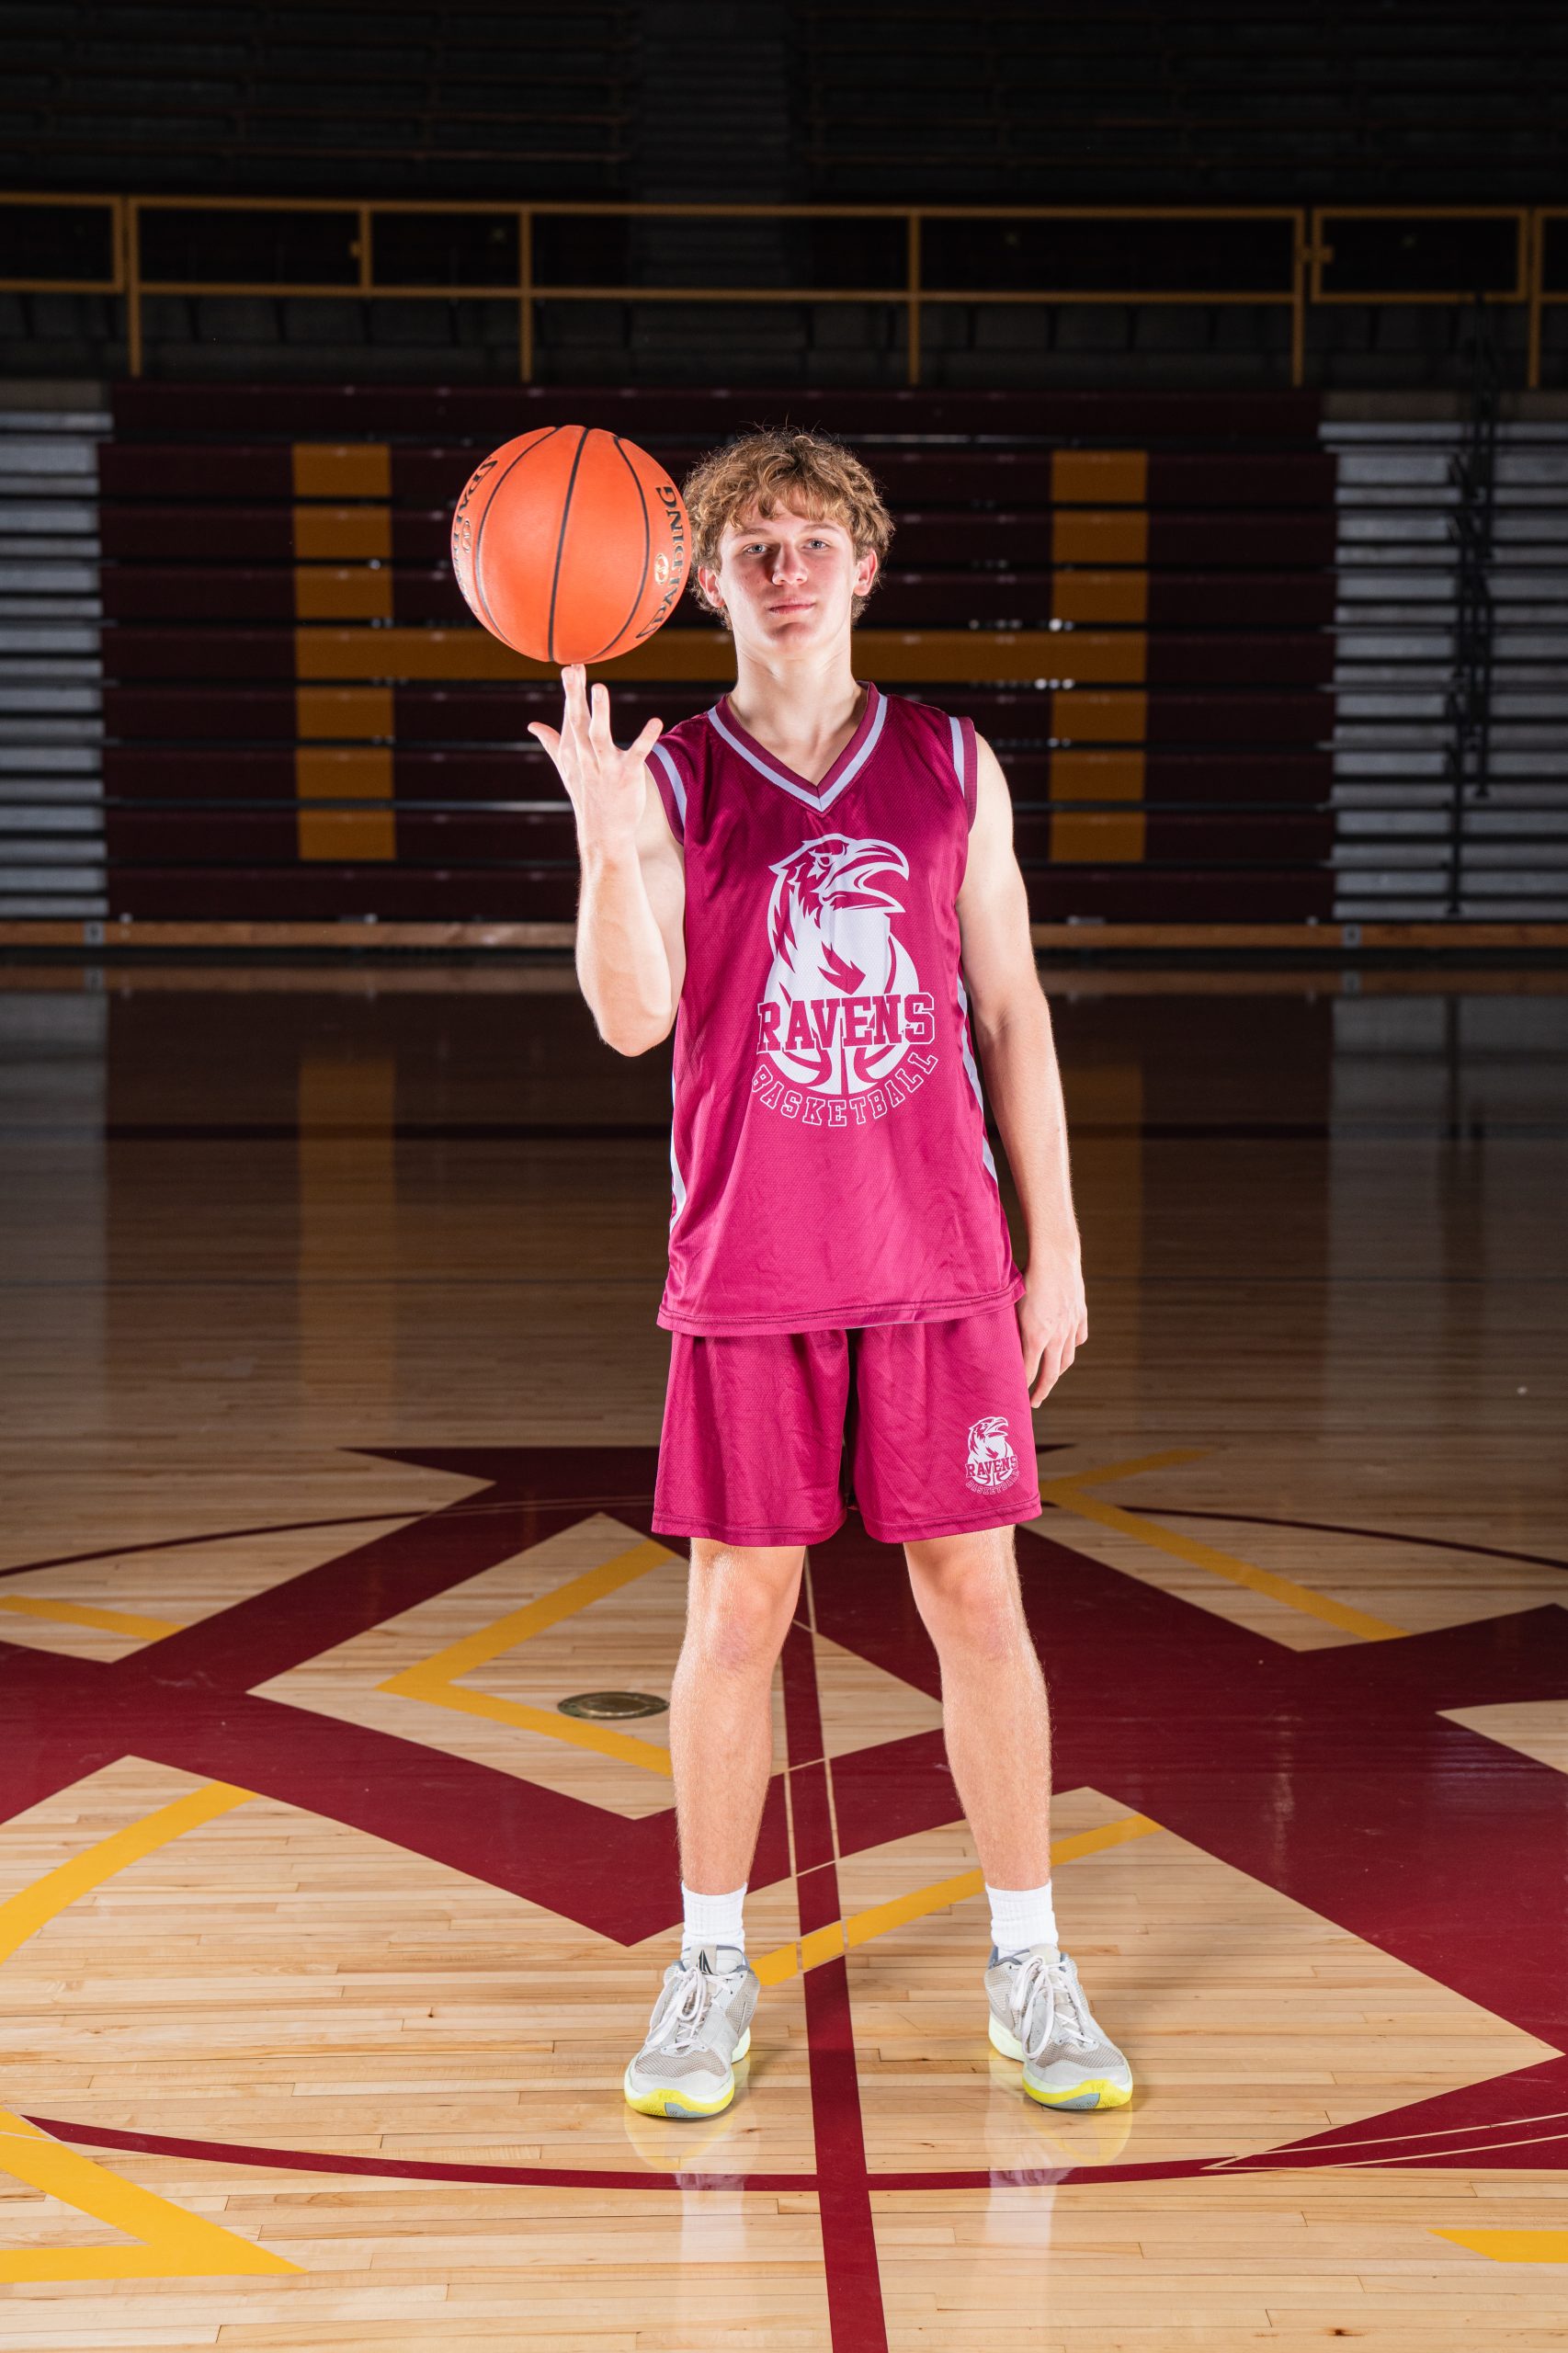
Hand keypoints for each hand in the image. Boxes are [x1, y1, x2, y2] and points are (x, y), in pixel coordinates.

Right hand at [527, 663, 663, 851]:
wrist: (603, 830)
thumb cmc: (586, 794)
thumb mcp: (566, 767)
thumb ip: (551, 741)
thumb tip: (532, 725)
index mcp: (574, 750)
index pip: (571, 715)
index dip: (571, 691)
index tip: (569, 666)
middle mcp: (586, 756)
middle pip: (577, 722)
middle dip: (574, 696)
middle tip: (573, 670)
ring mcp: (605, 766)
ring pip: (599, 736)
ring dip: (599, 713)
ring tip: (599, 687)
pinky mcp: (627, 775)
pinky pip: (636, 754)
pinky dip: (645, 738)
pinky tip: (655, 721)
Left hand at [1017, 1256, 1087, 1406]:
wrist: (1055, 1256)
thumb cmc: (1026, 1278)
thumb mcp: (1010, 1304)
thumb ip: (1008, 1329)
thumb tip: (998, 1346)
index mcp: (1036, 1337)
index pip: (1029, 1372)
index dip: (1022, 1387)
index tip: (1015, 1395)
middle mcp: (1057, 1337)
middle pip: (1051, 1374)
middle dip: (1041, 1392)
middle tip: (1034, 1403)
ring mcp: (1071, 1327)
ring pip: (1067, 1359)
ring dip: (1058, 1373)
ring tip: (1050, 1379)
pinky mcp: (1080, 1315)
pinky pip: (1079, 1339)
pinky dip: (1072, 1347)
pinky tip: (1067, 1349)